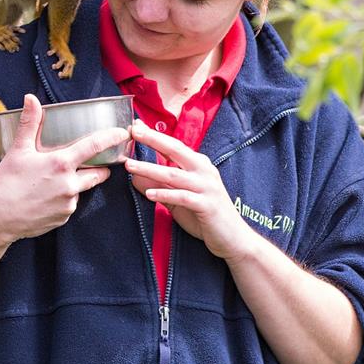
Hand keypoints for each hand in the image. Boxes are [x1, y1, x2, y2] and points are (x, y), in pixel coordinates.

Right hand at [0, 94, 130, 243]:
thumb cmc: (6, 182)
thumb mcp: (18, 150)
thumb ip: (30, 123)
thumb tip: (31, 98)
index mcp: (61, 163)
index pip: (95, 146)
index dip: (112, 137)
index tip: (123, 133)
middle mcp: (70, 184)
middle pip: (98, 174)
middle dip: (100, 168)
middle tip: (93, 163)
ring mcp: (68, 203)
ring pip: (81, 190)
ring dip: (76, 184)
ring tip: (54, 182)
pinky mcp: (63, 218)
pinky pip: (69, 206)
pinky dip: (63, 200)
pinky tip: (46, 198)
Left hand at [124, 120, 256, 261]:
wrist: (233, 237)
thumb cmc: (205, 215)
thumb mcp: (178, 198)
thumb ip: (160, 186)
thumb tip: (135, 177)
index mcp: (198, 165)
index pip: (173, 146)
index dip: (154, 135)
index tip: (135, 126)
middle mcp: (204, 171)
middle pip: (175, 150)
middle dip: (153, 140)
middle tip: (133, 132)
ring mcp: (207, 187)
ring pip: (174, 175)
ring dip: (150, 169)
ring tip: (130, 166)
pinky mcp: (207, 205)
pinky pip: (182, 197)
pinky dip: (165, 194)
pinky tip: (149, 194)